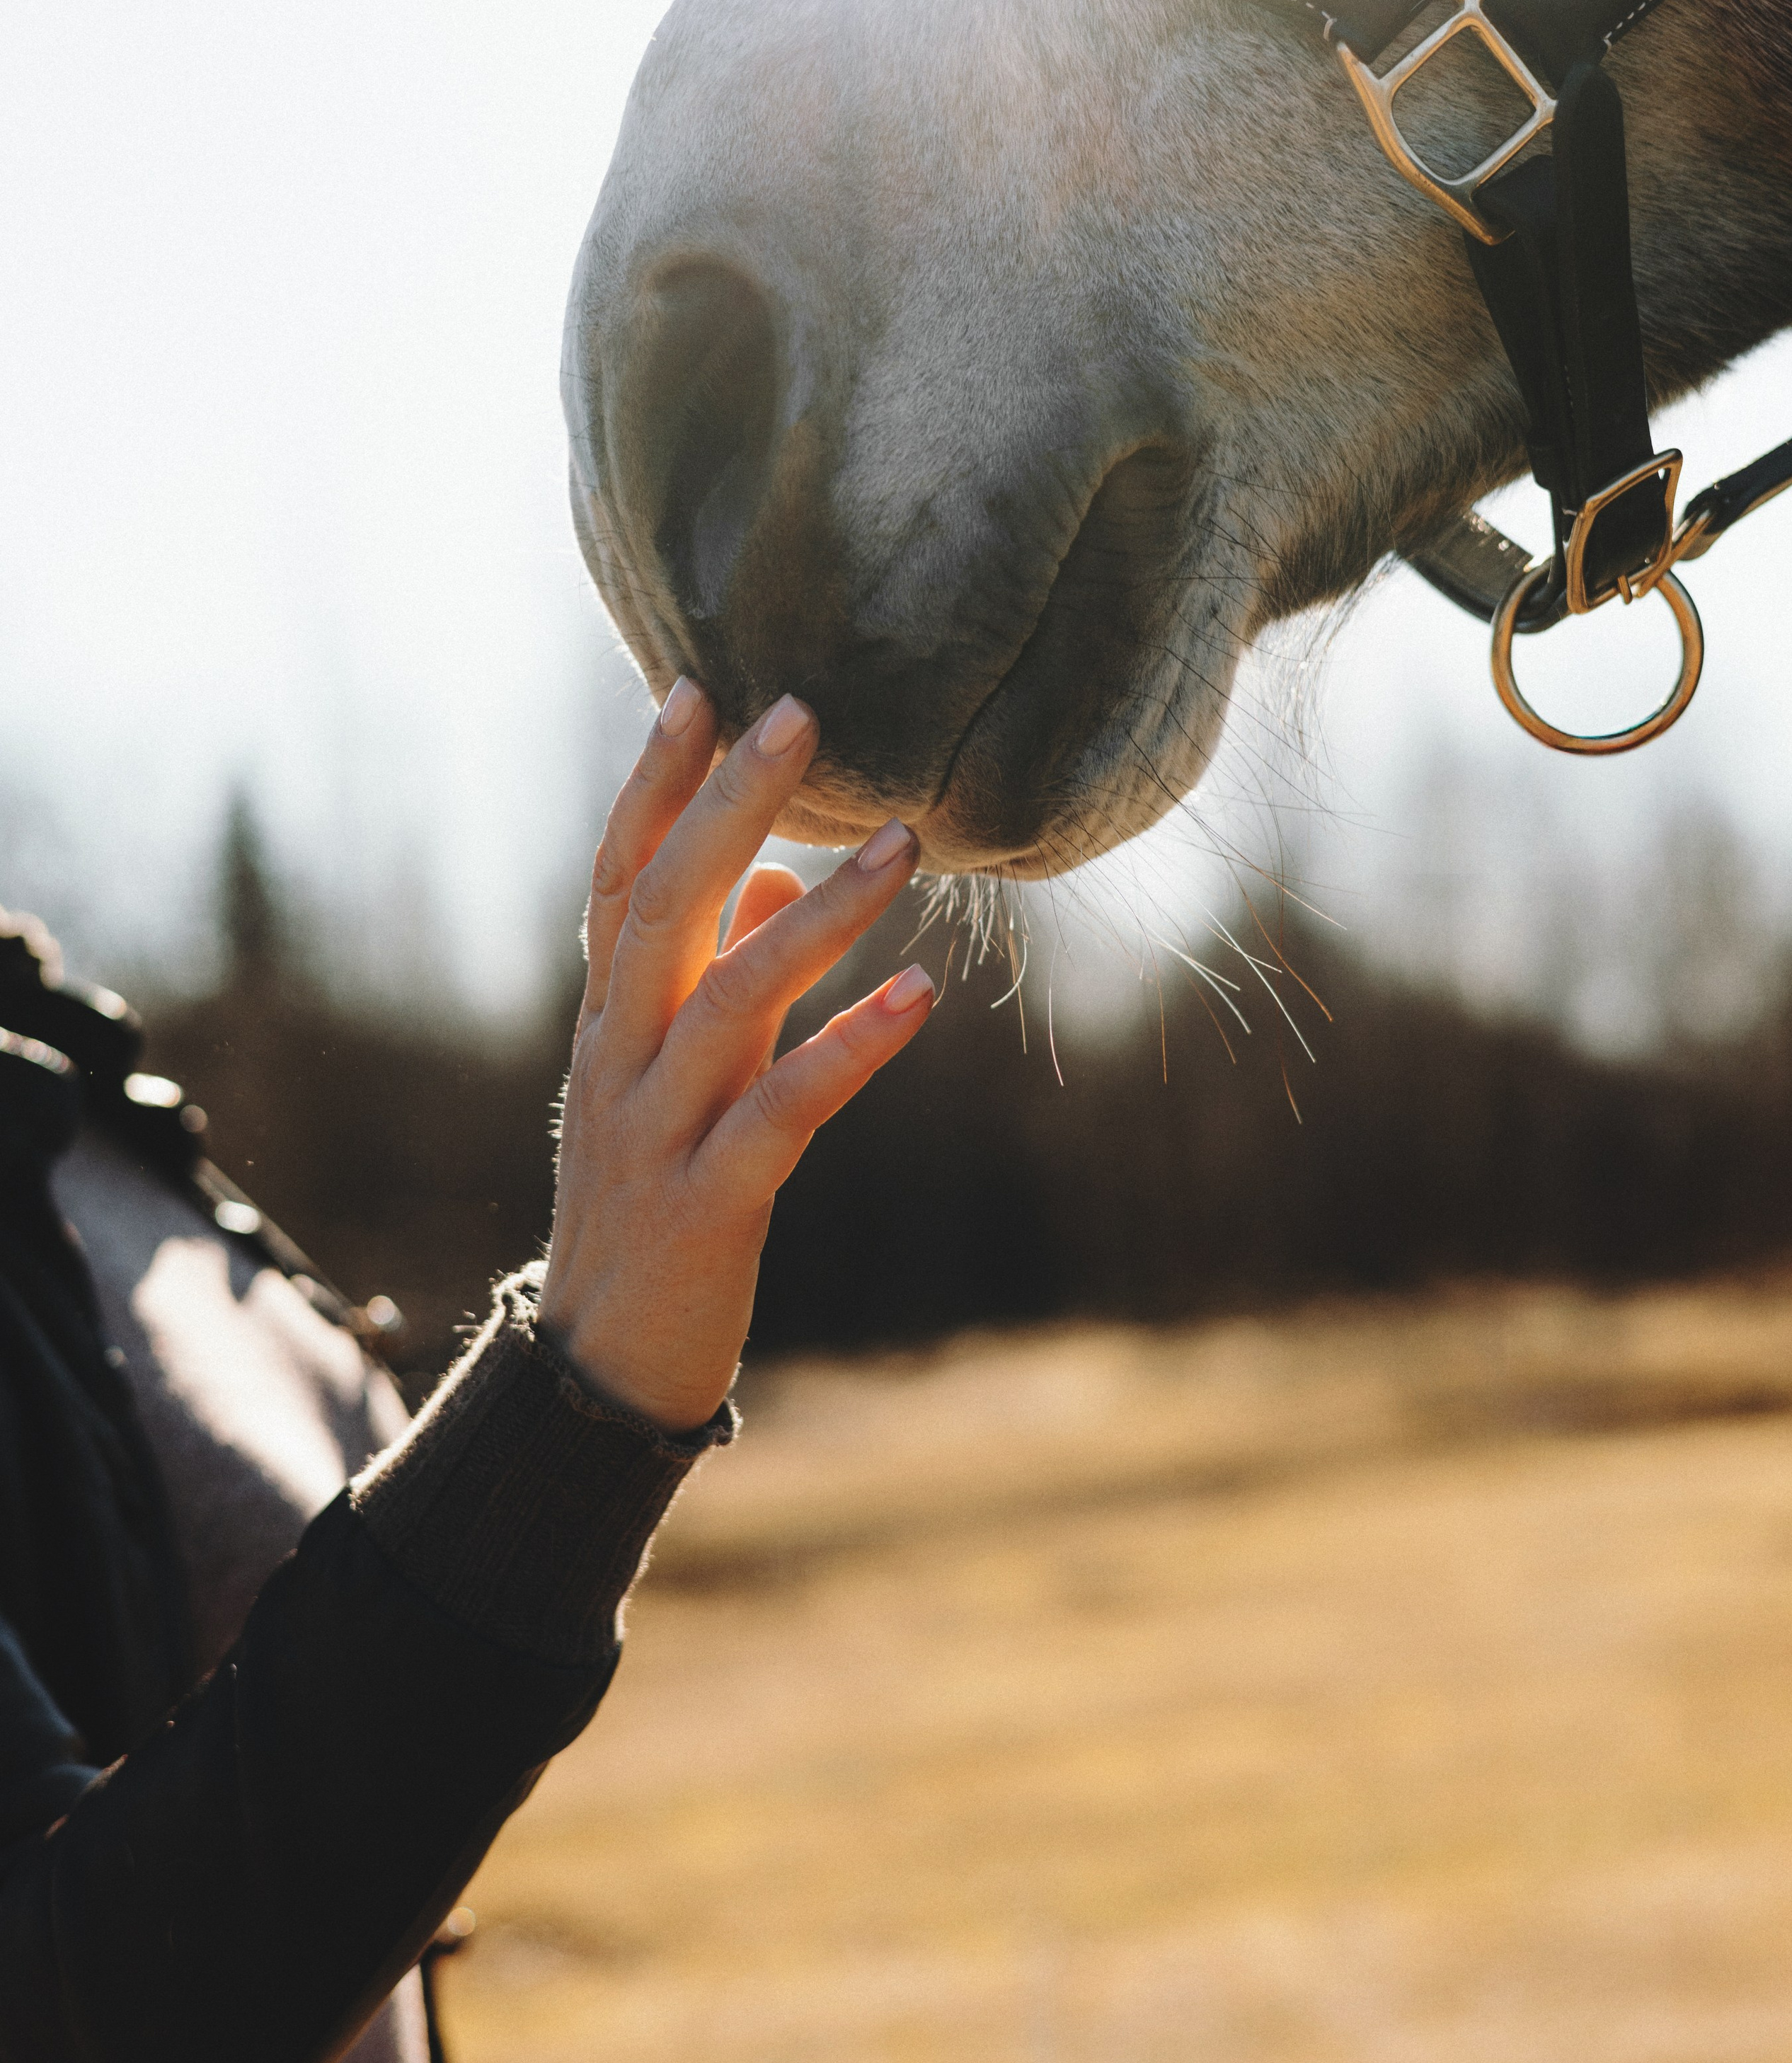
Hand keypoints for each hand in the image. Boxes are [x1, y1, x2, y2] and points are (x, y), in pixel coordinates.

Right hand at [540, 681, 932, 1429]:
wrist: (601, 1374)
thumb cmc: (653, 1208)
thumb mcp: (677, 1083)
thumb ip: (722, 976)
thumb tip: (786, 874)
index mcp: (607, 1024)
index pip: (618, 879)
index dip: (653, 785)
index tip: (696, 688)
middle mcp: (616, 1060)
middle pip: (662, 909)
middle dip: (726, 806)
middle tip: (797, 713)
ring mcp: (654, 1132)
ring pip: (727, 1000)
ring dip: (822, 917)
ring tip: (905, 843)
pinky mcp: (708, 1204)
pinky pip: (780, 1112)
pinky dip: (850, 1049)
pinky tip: (920, 997)